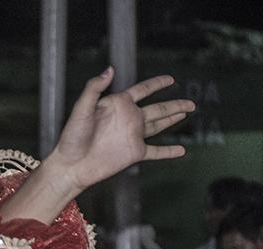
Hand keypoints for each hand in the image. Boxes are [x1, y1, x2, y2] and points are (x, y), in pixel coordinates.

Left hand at [46, 69, 195, 194]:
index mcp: (118, 105)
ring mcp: (133, 136)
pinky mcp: (134, 153)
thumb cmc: (71, 137)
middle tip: (191, 102)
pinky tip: (182, 150)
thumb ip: (94, 88)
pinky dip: (169, 152)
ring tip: (187, 112)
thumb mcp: (81, 109)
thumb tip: (110, 69)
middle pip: (158, 108)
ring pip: (159, 125)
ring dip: (174, 118)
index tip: (170, 79)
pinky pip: (156, 151)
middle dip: (175, 104)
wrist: (71, 165)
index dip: (157, 84)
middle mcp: (128, 119)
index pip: (142, 90)